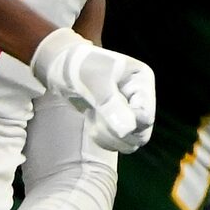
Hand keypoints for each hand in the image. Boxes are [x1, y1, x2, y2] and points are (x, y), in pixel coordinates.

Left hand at [29, 27, 155, 152]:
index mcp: (143, 82)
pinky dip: (103, 138)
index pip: (146, 117)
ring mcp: (130, 111)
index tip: (104, 115)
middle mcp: (142, 98)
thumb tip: (128, 130)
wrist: (62, 67)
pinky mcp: (117, 121)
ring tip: (92, 118)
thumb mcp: (95, 82)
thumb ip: (110, 104)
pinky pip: (117, 142)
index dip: (127, 124)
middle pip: (141, 133)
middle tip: (95, 119)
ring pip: (129, 141)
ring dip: (108, 137)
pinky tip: (91, 122)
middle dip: (115, 133)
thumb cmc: (80, 66)